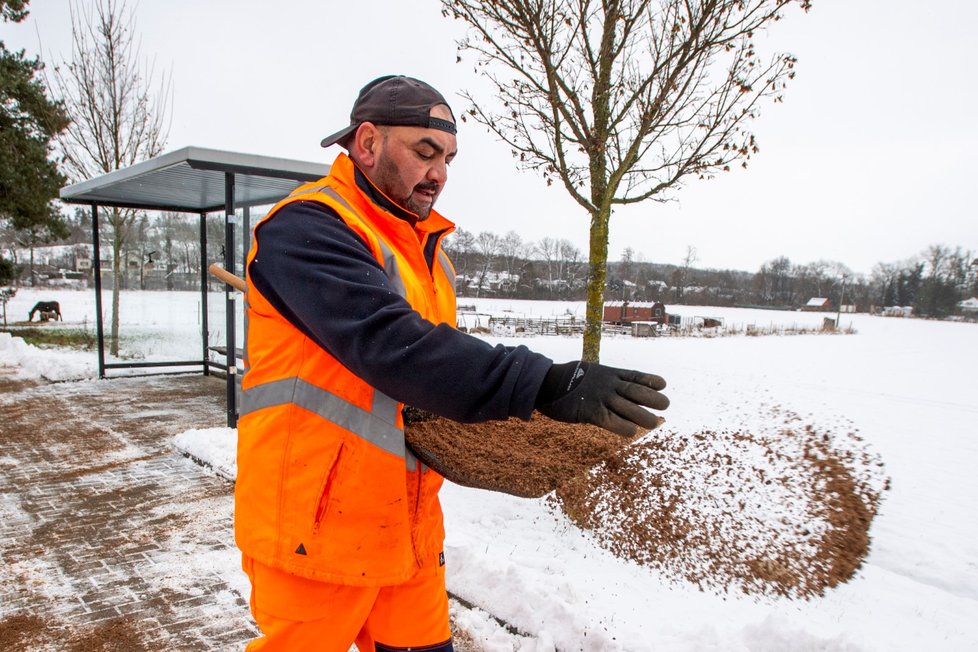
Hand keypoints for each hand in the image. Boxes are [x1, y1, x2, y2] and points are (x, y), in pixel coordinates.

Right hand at [535, 361, 667, 436]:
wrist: (547, 383)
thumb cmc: (569, 380)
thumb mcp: (591, 372)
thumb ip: (606, 380)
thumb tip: (617, 387)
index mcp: (610, 373)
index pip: (635, 376)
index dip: (651, 381)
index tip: (663, 385)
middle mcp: (609, 384)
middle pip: (637, 391)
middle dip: (653, 399)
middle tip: (665, 405)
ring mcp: (600, 398)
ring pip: (628, 408)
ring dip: (644, 416)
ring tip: (655, 423)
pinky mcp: (590, 412)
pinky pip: (611, 421)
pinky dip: (624, 427)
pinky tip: (632, 431)